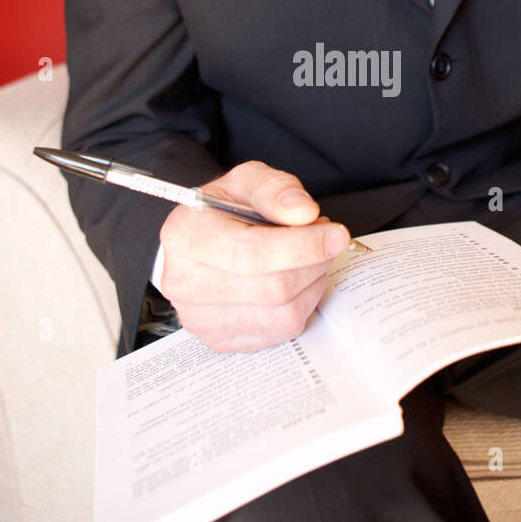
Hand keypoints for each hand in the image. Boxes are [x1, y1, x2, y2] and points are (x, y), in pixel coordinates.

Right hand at [159, 161, 350, 351]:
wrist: (197, 241)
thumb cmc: (222, 212)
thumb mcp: (246, 181)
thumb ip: (275, 189)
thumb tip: (303, 213)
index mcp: (186, 238)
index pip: (252, 254)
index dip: (303, 246)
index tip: (335, 235)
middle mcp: (185, 284)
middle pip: (274, 288)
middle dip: (313, 262)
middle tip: (325, 241)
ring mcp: (199, 318)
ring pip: (283, 316)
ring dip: (311, 285)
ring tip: (308, 259)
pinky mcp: (219, 340)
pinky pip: (280, 333)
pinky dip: (300, 306)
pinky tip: (295, 283)